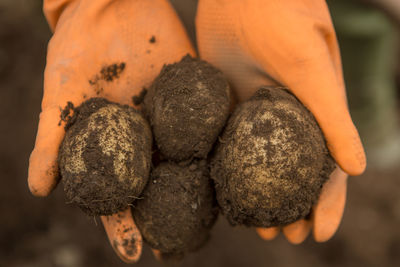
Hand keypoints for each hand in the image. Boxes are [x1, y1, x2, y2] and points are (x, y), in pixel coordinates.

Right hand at [29, 0, 193, 261]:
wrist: (113, 5)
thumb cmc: (78, 48)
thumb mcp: (61, 92)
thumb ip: (52, 138)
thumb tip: (38, 189)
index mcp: (113, 144)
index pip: (117, 193)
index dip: (122, 224)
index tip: (134, 253)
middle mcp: (143, 138)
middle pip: (156, 186)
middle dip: (165, 216)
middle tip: (179, 248)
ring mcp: (171, 120)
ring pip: (185, 162)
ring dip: (196, 191)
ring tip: (210, 222)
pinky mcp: (193, 97)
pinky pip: (209, 127)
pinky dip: (218, 148)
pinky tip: (229, 170)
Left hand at [196, 0, 365, 242]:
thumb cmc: (282, 17)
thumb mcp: (310, 67)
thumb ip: (332, 114)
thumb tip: (357, 168)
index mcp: (318, 112)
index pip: (328, 168)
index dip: (327, 203)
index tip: (317, 234)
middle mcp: (289, 117)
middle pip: (294, 173)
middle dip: (292, 207)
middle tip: (282, 237)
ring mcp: (257, 113)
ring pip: (261, 164)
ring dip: (261, 195)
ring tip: (256, 227)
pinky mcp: (229, 104)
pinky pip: (229, 143)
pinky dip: (229, 169)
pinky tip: (223, 190)